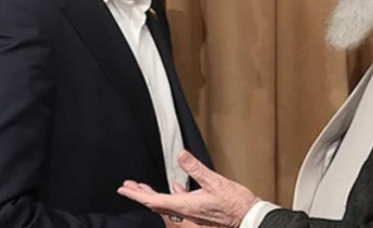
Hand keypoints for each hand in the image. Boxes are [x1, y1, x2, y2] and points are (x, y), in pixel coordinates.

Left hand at [118, 150, 259, 227]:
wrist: (248, 217)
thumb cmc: (234, 202)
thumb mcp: (214, 181)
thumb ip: (195, 168)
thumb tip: (180, 155)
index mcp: (185, 206)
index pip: (154, 200)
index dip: (138, 193)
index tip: (124, 188)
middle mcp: (185, 213)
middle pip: (156, 204)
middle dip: (140, 194)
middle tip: (127, 187)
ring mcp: (191, 214)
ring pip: (166, 205)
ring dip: (152, 195)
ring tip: (142, 187)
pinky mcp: (199, 212)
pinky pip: (178, 205)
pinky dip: (171, 195)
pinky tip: (174, 188)